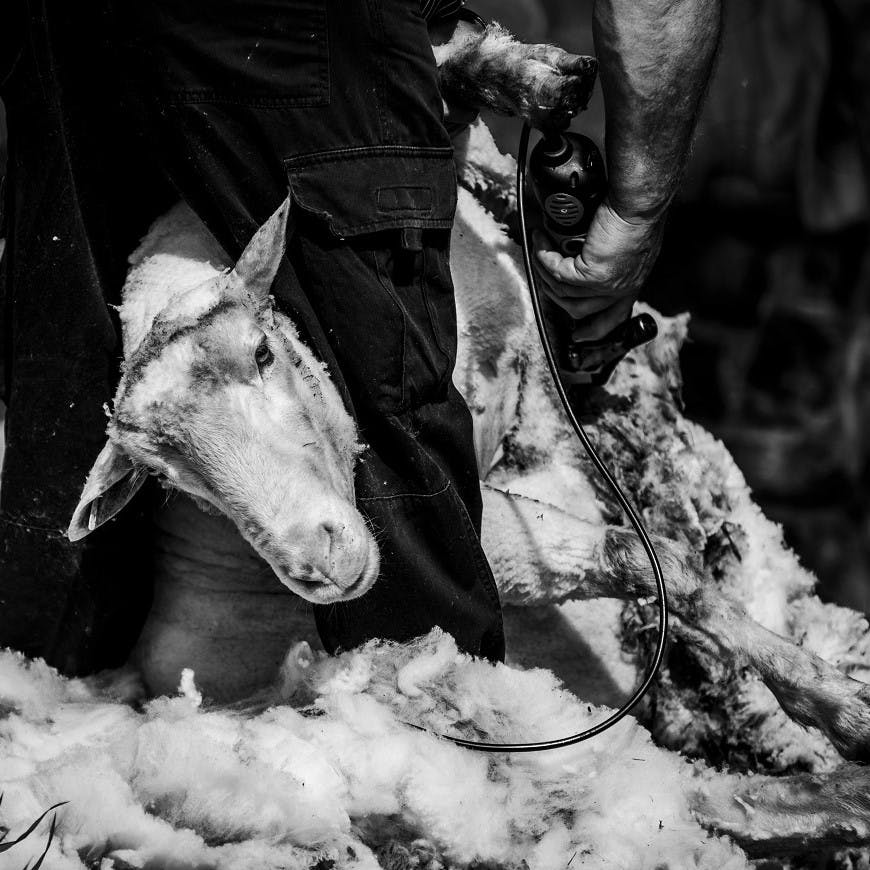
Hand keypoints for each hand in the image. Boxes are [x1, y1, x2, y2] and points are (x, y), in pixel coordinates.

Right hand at [532, 199, 665, 340]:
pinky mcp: (593, 276)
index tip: (578, 337)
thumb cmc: (635, 213)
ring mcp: (606, 286)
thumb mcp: (627, 241)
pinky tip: (542, 243)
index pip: (613, 318)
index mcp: (632, 284)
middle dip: (554, 297)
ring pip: (563, 291)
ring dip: (546, 272)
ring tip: (540, 250)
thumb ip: (611, 257)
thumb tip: (583, 256)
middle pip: (579, 310)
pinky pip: (559, 274)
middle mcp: (620, 290)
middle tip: (541, 279)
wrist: (637, 202)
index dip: (594, 331)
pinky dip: (545, 259)